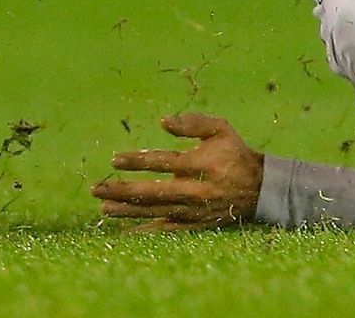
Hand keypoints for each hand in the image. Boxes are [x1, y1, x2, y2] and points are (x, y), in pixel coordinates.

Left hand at [93, 113, 263, 229]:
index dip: (138, 161)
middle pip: (151, 192)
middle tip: (96, 188)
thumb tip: (163, 121)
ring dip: (126, 210)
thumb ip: (193, 123)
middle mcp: (193, 190)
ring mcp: (191, 211)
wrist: (257, 188)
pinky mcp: (191, 225)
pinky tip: (123, 232)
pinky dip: (142, 232)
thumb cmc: (234, 153)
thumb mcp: (220, 129)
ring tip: (103, 206)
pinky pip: (163, 231)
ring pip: (153, 212)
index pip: (162, 162)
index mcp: (200, 164)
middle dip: (122, 190)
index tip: (115, 159)